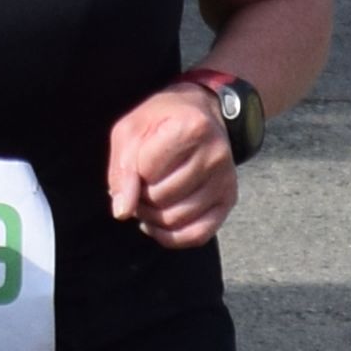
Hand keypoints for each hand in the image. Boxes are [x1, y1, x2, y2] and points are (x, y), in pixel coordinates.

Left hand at [106, 76, 239, 245]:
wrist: (202, 113)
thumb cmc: (162, 120)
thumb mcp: (132, 131)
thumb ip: (122, 169)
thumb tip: (123, 212)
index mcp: (192, 128)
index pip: (146, 171)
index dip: (132, 171)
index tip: (137, 159)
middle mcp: (215, 155)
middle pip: (161, 198)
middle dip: (141, 196)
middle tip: (140, 183)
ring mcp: (225, 180)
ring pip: (175, 220)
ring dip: (152, 217)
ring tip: (148, 199)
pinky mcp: (229, 200)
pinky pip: (197, 235)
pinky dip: (171, 237)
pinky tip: (158, 224)